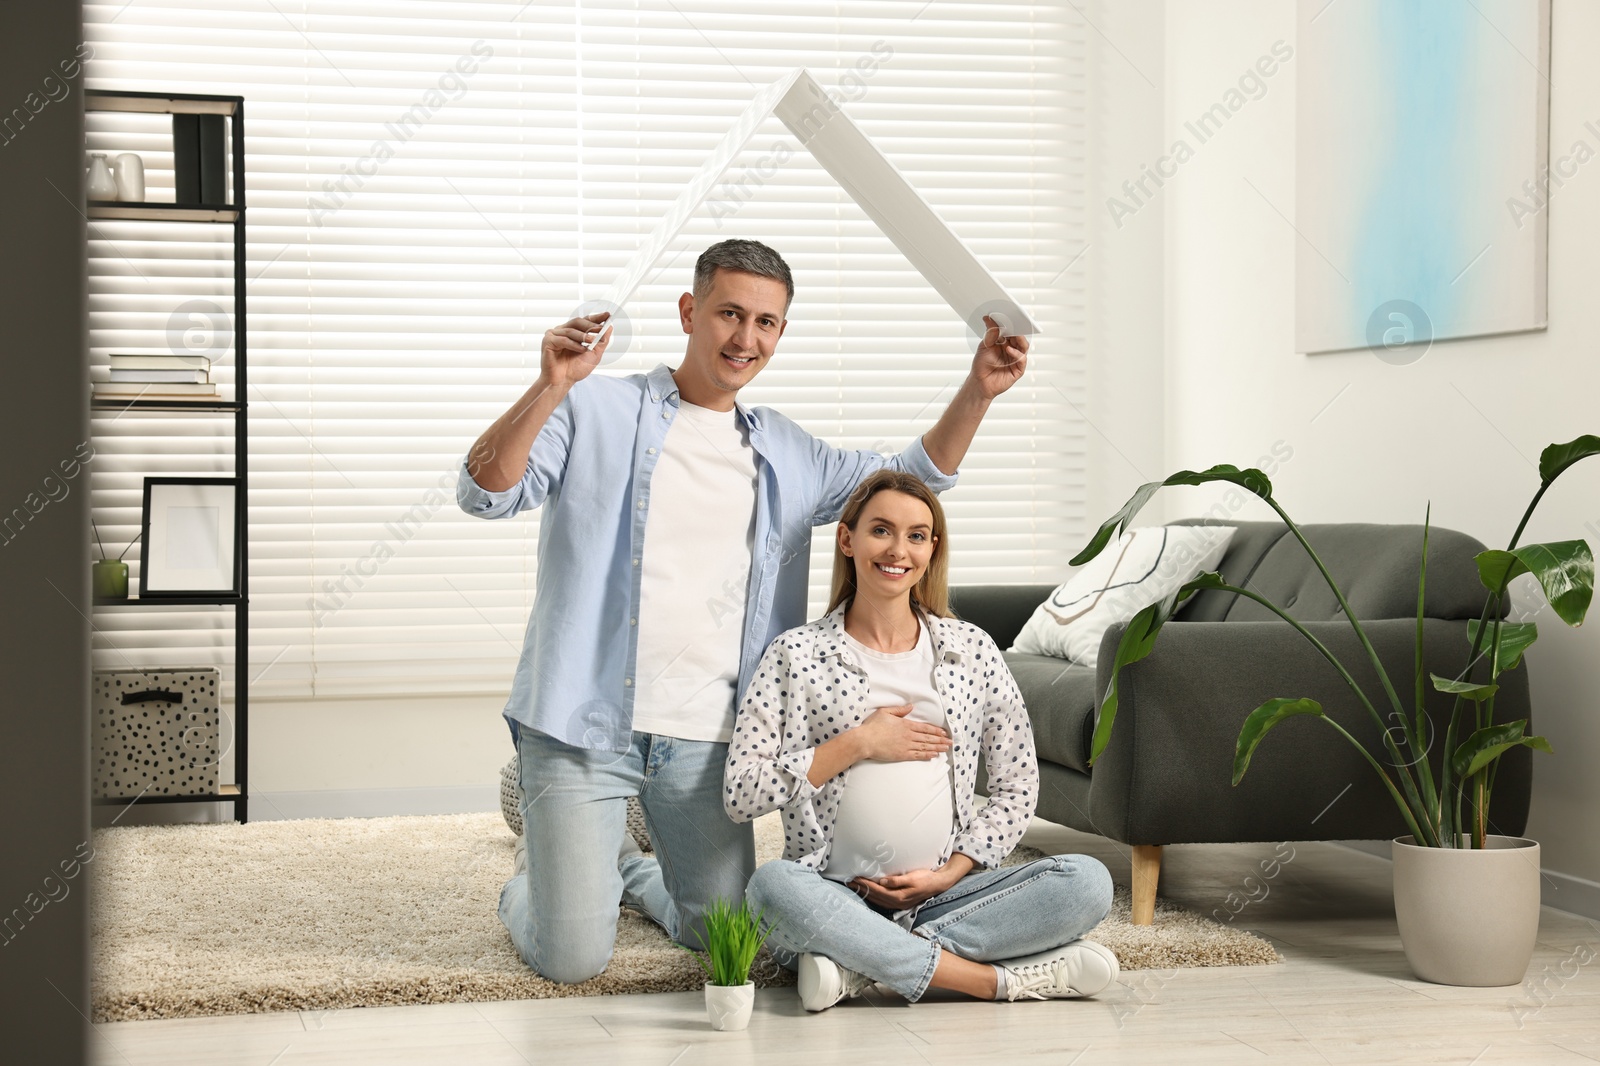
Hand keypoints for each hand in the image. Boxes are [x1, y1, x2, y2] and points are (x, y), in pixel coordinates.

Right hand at [539, 312, 612, 388]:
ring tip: (592, 341)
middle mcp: (562, 331)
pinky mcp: (547, 341)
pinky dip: (573, 344)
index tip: (607, 315)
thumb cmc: (576, 369)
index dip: (596, 317)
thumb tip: (609, 327)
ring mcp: (554, 335)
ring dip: (583, 335)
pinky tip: (582, 350)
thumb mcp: (594, 354)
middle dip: (590, 325)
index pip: (585, 321)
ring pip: (571, 330)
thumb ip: (601, 341)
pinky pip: (562, 339)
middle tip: (600, 328)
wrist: (563, 382)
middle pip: (577, 322)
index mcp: (573, 332)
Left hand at [849, 861, 966, 907]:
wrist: (938, 884)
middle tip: (849, 881)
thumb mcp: (912, 877)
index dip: (865, 884)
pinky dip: (873, 897)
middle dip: (862, 889)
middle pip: (875, 896)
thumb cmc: (925, 878)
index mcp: (899, 896)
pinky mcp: (900, 902)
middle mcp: (898, 902)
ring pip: (877, 900)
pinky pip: (882, 901)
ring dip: (865, 893)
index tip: (855, 878)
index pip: (877, 890)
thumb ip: (897, 881)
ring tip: (855, 886)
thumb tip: (883, 882)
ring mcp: (899, 904)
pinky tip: (868, 894)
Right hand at [851, 705, 951, 762]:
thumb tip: (911, 706)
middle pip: (928, 738)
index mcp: (906, 725)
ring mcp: (906, 746)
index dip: (936, 730)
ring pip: (925, 747)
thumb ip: (899, 710)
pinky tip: (933, 755)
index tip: (944, 733)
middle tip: (951, 742)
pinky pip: (917, 755)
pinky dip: (926, 755)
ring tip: (946, 749)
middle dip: (940, 740)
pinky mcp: (901, 755)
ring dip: (937, 748)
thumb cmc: (873, 726)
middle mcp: (908, 736)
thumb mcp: (885, 712)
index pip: (925, 728)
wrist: (865, 741)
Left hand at [970, 314, 1028, 398]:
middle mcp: (1012, 350)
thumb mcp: (985, 346)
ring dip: (1020, 339)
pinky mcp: (1018, 370)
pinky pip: (1022, 360)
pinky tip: (1009, 350)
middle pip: (1020, 337)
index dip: (1011, 324)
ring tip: (1015, 334)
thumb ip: (990, 333)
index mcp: (1005, 343)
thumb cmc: (981, 365)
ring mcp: (1016, 359)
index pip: (1012, 331)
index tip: (1009, 316)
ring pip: (1024, 347)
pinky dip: (1017, 354)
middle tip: (1015, 322)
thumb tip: (989, 319)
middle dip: (1018, 330)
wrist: (979, 382)